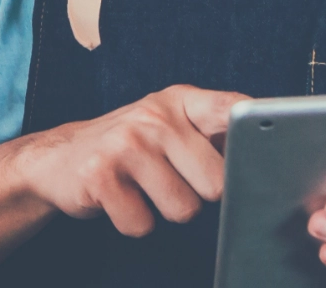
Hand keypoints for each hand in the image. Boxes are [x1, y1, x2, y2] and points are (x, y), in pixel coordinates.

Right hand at [13, 84, 248, 237]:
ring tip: (141, 189)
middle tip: (171, 181)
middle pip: (216, 183)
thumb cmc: (128, 147)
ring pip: (182, 210)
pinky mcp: (99, 174)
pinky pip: (142, 225)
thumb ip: (213, 131)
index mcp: (179, 100)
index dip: (254, 135)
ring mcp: (125, 143)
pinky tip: (119, 199)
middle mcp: (154, 116)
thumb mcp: (169, 124)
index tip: (265, 152)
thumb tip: (267, 157)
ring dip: (163, 211)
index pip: (233, 111)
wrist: (58, 159)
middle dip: (199, 195)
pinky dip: (132, 222)